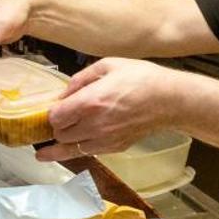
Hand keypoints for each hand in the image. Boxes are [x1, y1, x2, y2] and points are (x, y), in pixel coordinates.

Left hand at [36, 58, 181, 161]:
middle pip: (59, 135)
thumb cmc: (140, 78)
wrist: (168, 100)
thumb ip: (80, 79)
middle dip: (56, 127)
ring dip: (62, 143)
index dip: (50, 113)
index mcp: (89, 102)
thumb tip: (63, 93)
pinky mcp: (114, 148)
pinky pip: (88, 153)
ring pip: (70, 150)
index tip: (53, 108)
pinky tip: (74, 144)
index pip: (54, 117)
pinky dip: (78, 149)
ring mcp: (104, 140)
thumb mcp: (107, 66)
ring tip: (49, 145)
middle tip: (57, 121)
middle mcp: (94, 125)